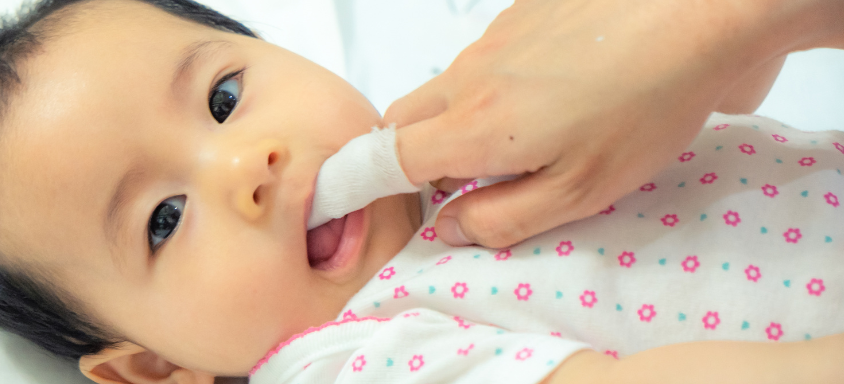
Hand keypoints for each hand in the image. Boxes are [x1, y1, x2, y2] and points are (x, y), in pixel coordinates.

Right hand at [385, 0, 843, 247]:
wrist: (695, 14)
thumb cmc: (645, 107)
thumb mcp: (580, 192)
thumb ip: (502, 219)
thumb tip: (449, 227)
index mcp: (475, 128)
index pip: (387, 159)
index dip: (369, 185)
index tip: (375, 200)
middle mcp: (468, 77)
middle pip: (403, 120)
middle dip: (414, 156)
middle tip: (464, 181)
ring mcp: (491, 39)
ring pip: (446, 88)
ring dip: (460, 120)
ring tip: (529, 136)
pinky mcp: (519, 14)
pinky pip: (483, 59)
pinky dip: (495, 84)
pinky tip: (555, 90)